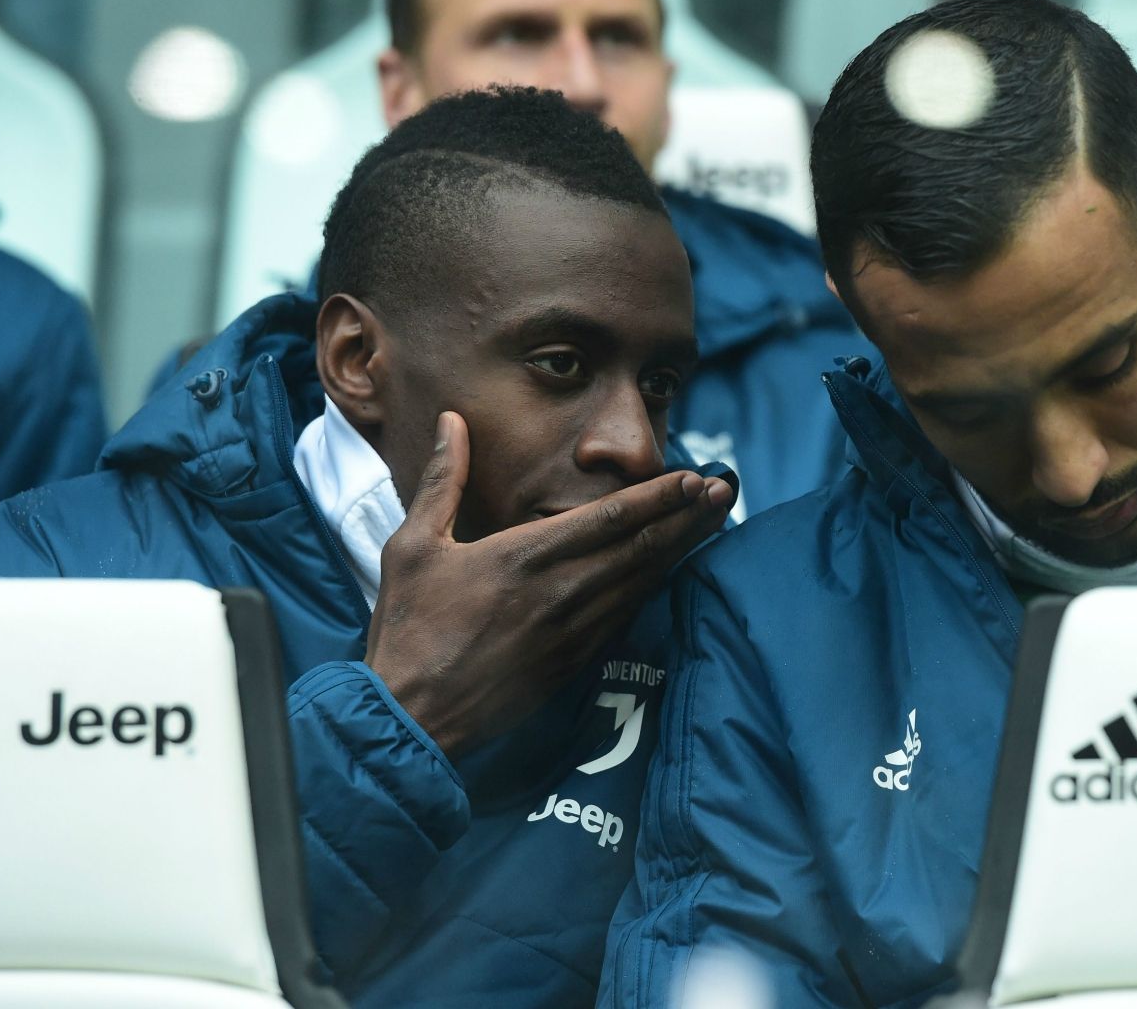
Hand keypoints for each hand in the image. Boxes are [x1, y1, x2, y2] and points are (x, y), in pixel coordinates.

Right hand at [364, 411, 734, 754]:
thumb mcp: (414, 545)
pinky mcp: (574, 662)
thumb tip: (452, 422)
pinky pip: (627, 617)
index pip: (611, 519)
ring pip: (643, 582)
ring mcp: (572, 632)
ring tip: (714, 521)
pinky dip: (655, 589)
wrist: (412, 715)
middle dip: (689, 517)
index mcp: (525, 558)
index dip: (659, 496)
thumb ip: (443, 480)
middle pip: (643, 548)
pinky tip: (672, 572)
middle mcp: (561, 593)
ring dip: (682, 549)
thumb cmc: (408, 628)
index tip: (695, 477)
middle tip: (728, 490)